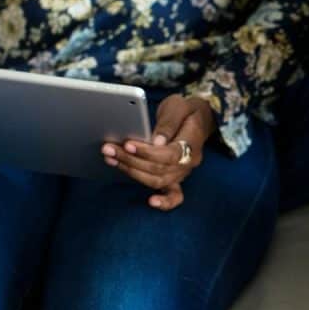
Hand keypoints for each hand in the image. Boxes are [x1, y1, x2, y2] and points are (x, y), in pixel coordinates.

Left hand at [102, 95, 215, 210]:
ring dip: (133, 172)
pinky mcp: (176, 177)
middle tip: (110, 149)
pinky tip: (151, 202)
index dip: (147, 152)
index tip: (128, 144)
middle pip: (159, 169)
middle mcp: (189, 162)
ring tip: (112, 159)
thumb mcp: (178, 106)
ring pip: (157, 180)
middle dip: (131, 160)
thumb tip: (156, 141)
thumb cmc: (186, 110)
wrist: (198, 117)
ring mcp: (183, 172)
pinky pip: (175, 196)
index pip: (169, 154)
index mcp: (192, 143)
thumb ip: (168, 123)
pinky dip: (165, 202)